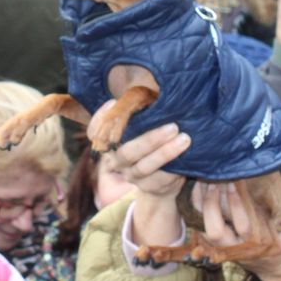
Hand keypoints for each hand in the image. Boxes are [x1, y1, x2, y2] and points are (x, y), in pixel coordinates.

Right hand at [99, 116, 189, 246]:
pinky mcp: (150, 187)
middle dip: (150, 139)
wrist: (163, 180)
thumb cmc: (154, 140)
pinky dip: (173, 168)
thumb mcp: (146, 124)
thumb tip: (152, 93)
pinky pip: (161, 179)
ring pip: (145, 167)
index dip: (100, 119)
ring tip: (184, 139)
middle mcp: (117, 160)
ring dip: (165, 153)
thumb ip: (142, 110)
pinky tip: (186, 156)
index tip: (114, 103)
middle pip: (127, 152)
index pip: (94, 132)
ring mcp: (132, 176)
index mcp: (111, 142)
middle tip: (173, 127)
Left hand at [196, 181, 280, 280]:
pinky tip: (199, 184)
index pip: (244, 227)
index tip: (238, 182)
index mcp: (259, 243)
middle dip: (214, 204)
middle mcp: (238, 248)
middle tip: (218, 178)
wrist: (277, 263)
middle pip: (215, 231)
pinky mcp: (215, 240)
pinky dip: (197, 204)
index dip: (237, 205)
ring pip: (205, 228)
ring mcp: (224, 247)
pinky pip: (199, 224)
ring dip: (203, 203)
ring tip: (207, 178)